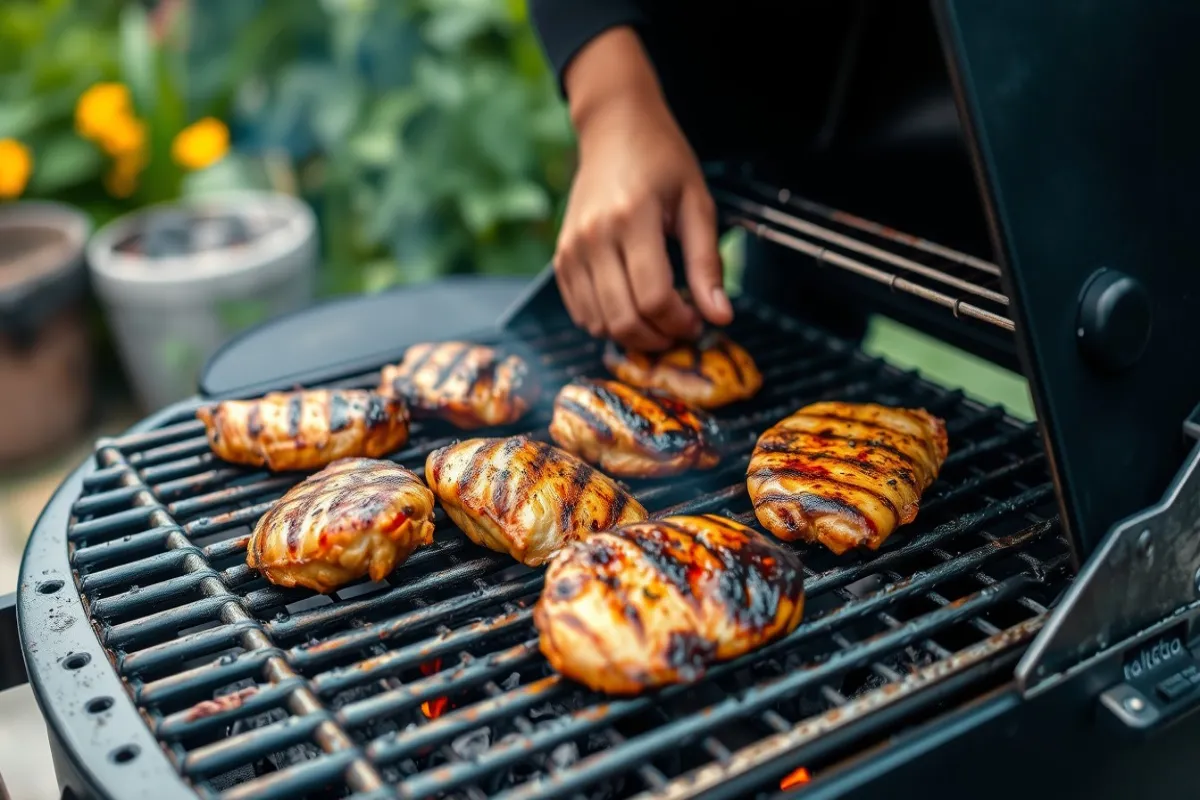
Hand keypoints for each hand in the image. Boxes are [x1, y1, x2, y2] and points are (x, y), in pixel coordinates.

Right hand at [553, 29, 733, 350]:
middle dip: (659, 336)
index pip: (654, 297)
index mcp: (632, 218)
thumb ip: (707, 263)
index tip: (698, 320)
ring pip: (599, 323)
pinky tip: (631, 308)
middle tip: (681, 326)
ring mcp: (571, 248)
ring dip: (633, 335)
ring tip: (658, 319)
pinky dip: (607, 324)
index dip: (680, 322)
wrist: (614, 129)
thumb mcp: (697, 203)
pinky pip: (580, 312)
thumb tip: (721, 316)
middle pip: (624, 318)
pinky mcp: (560, 257)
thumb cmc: (662, 160)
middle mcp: (594, 236)